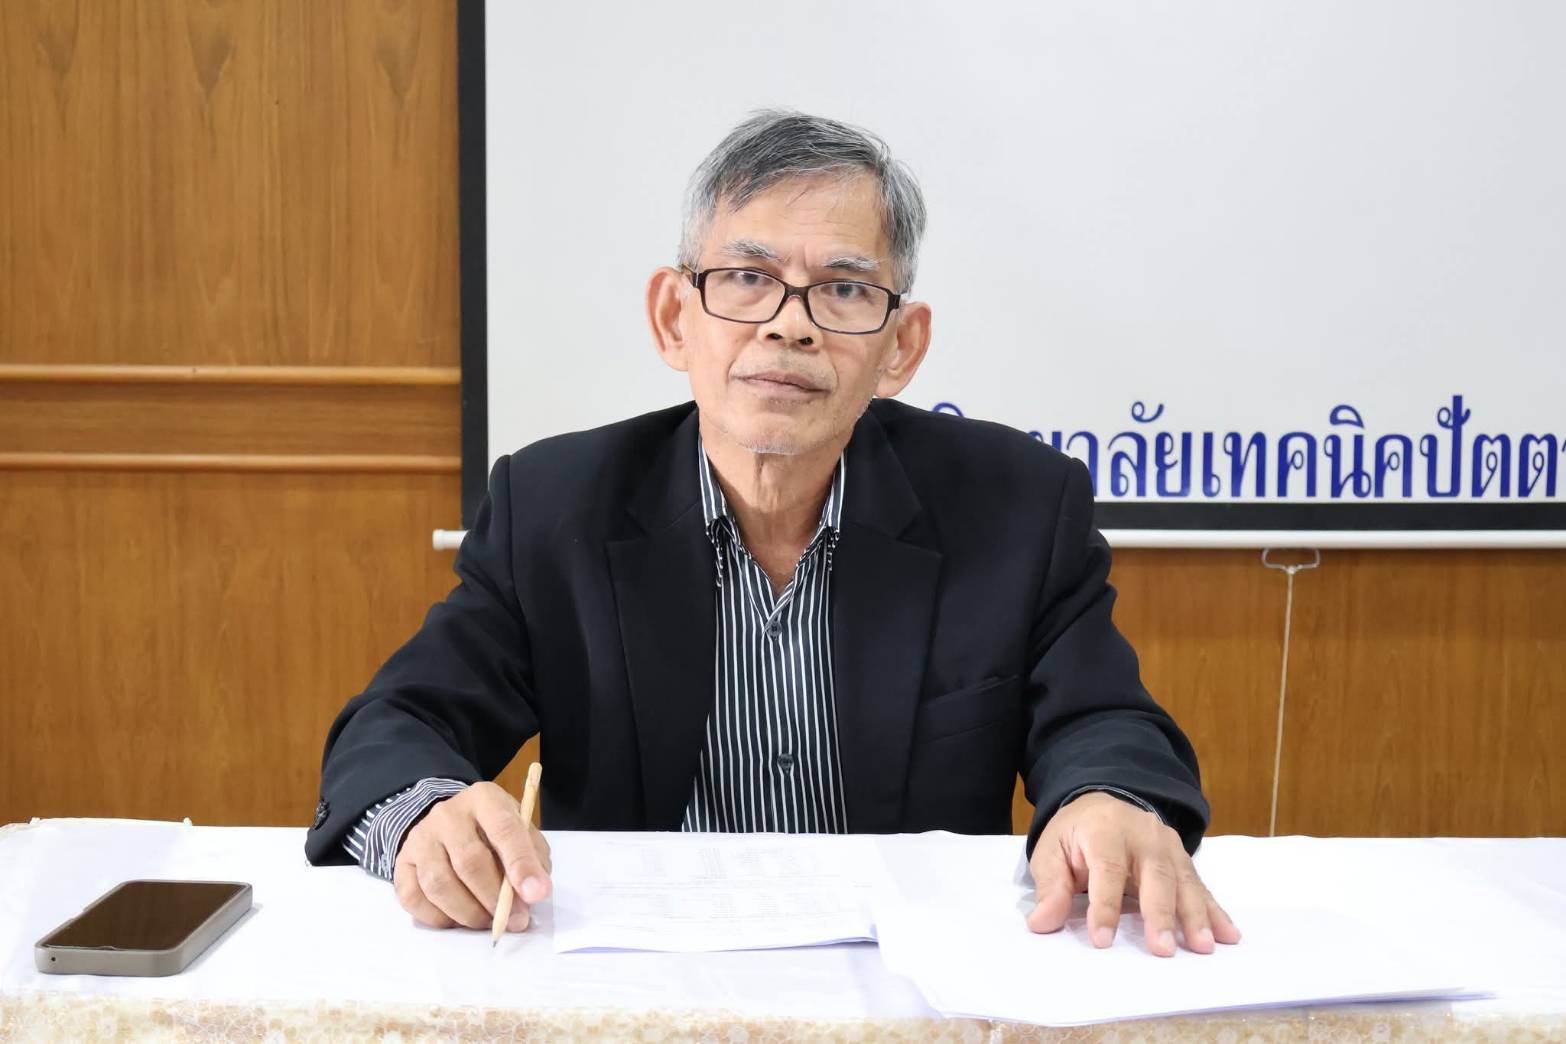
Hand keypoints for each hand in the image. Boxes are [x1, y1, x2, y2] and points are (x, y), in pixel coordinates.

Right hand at [392, 781, 552, 931]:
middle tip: (515, 920)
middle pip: (469, 862)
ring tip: (488, 922)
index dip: (521, 864)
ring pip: (439, 884)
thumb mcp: (520, 830)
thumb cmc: (492, 830)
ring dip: (469, 913)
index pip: (504, 829)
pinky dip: (439, 918)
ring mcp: (420, 839)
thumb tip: (533, 892)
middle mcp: (447, 815)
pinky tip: (458, 920)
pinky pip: (414, 899)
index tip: (536, 894)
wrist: (448, 822)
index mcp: (484, 799)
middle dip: (495, 899)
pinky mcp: (402, 863)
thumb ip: (532, 857)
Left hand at [1026, 791, 1239, 956]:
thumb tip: (1042, 923)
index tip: (1102, 940)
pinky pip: (1199, 885)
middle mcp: (1142, 834)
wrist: (1102, 802)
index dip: (1104, 906)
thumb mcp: (1051, 852)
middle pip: (1154, 875)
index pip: (1107, 869)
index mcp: (1104, 830)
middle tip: (1163, 950)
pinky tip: (1228, 934)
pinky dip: (1214, 911)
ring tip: (1203, 946)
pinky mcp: (1182, 857)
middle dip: (1160, 914)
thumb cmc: (1075, 834)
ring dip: (1195, 916)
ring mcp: (1167, 844)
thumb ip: (1050, 888)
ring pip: (1183, 881)